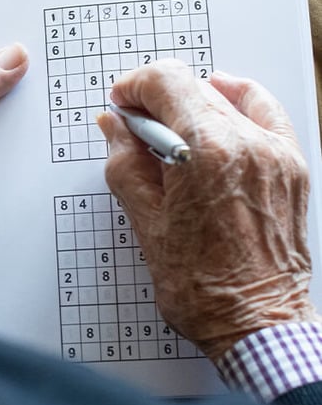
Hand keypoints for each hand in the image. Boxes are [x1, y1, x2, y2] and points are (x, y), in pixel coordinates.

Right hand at [97, 60, 318, 360]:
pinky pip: (264, 109)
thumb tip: (114, 128)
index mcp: (203, 154)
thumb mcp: (146, 223)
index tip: (121, 103)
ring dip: (188, 103)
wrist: (257, 322)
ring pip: (222, 96)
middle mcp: (245, 143)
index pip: (165, 81)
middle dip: (155, 98)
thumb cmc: (203, 288)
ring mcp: (273, 152)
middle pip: (191, 85)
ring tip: (169, 131)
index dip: (134, 85)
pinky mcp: (290, 165)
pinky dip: (237, 98)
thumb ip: (125, 163)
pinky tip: (219, 98)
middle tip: (135, 126)